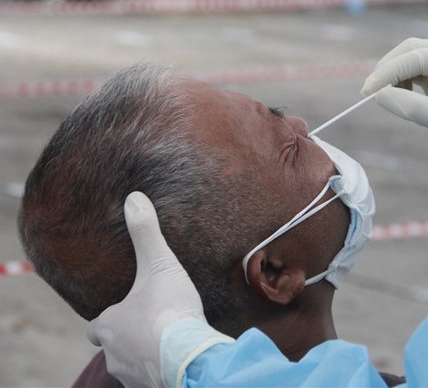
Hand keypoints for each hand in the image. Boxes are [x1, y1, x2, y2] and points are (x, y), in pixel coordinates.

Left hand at [87, 192, 205, 387]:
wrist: (190, 356)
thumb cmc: (169, 311)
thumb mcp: (160, 265)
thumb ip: (146, 233)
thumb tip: (133, 198)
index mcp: (110, 325)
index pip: (97, 326)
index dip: (110, 317)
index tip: (125, 310)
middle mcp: (114, 353)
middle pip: (113, 346)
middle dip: (128, 336)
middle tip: (150, 323)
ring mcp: (132, 374)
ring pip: (130, 363)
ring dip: (143, 352)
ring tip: (166, 339)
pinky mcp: (151, 386)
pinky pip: (150, 376)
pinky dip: (159, 366)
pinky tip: (176, 355)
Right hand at [361, 38, 427, 172]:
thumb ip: (412, 107)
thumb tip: (378, 95)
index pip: (419, 56)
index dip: (390, 71)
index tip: (368, 91)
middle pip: (415, 50)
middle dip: (390, 67)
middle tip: (369, 90)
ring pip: (414, 61)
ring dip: (395, 75)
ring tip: (382, 95)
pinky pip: (417, 75)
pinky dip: (402, 83)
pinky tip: (396, 97)